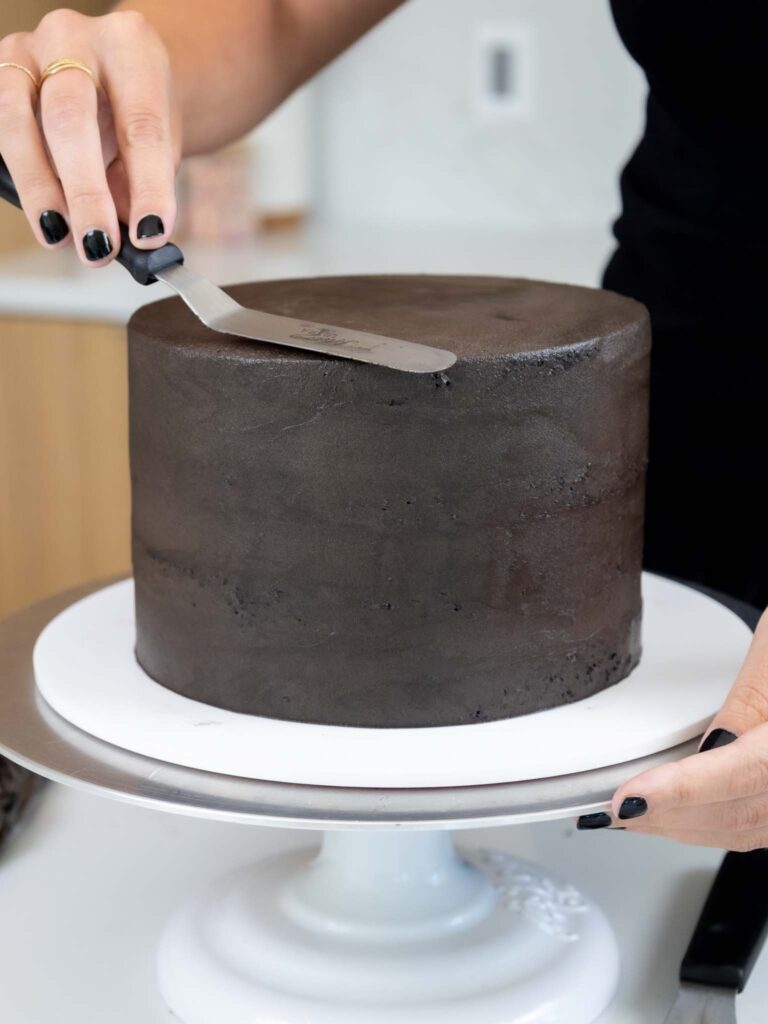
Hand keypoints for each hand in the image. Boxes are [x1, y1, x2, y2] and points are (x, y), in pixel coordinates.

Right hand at [0, 8, 179, 264]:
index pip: (142, 124)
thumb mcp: (159, 142)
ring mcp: (27, 49)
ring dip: (39, 188)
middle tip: (98, 246)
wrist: (113, 69)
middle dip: (84, 192)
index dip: (147, 186)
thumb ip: (143, 183)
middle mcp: (73, 37)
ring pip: (18, 119)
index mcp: (131, 48)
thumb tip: (132, 236)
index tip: (150, 234)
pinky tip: (38, 211)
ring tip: (60, 236)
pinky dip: (17, 174)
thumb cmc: (137, 110)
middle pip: (70, 117)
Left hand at [578, 607, 767, 850]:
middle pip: (743, 814)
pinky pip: (764, 825)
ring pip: (754, 829)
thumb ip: (748, 702)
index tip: (628, 801)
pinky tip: (685, 819)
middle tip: (613, 813)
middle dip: (670, 818)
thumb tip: (705, 749)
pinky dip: (719, 826)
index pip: (742, 774)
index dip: (681, 793)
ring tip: (636, 819)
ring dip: (689, 829)